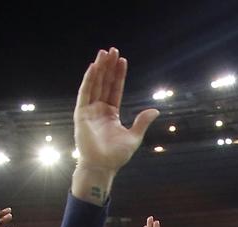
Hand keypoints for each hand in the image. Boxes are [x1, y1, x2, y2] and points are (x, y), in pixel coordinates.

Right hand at [72, 48, 158, 202]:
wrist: (102, 166)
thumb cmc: (116, 155)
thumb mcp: (134, 137)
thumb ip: (142, 122)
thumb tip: (156, 110)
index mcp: (111, 114)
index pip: (115, 89)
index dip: (119, 75)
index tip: (123, 60)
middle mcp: (99, 109)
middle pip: (105, 83)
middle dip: (109, 66)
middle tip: (113, 49)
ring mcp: (89, 110)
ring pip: (95, 84)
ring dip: (99, 68)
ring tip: (104, 53)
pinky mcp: (81, 114)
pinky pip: (85, 93)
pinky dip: (89, 80)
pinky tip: (93, 67)